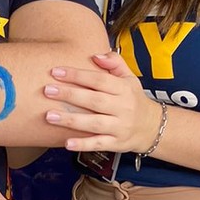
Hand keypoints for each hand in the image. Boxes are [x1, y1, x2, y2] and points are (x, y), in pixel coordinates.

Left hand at [43, 51, 163, 153]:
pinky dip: (83, 144)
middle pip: (95, 100)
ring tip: (49, 116)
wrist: (152, 127)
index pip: (99, 80)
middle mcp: (123, 108)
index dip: (78, 75)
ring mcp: (120, 127)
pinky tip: (67, 143)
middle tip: (47, 90)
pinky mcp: (117, 143)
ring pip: (94, 123)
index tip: (56, 71)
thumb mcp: (129, 78)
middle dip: (70, 95)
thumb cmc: (133, 99)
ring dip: (71, 120)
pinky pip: (99, 143)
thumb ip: (114, 63)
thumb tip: (96, 55)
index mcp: (124, 89)